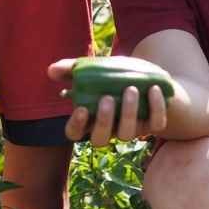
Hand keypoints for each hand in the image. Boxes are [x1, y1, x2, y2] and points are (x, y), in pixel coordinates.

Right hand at [49, 58, 167, 146]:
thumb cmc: (114, 75)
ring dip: (128, 113)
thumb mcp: (94, 69)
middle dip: (103, 122)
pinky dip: (156, 108)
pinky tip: (153, 89)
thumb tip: (51, 70)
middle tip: (107, 98)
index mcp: (90, 119)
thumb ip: (72, 69)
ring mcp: (131, 129)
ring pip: (127, 134)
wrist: (149, 76)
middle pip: (99, 139)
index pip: (75, 133)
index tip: (80, 109)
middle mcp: (109, 129)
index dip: (76, 126)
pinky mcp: (152, 124)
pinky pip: (155, 124)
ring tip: (131, 88)